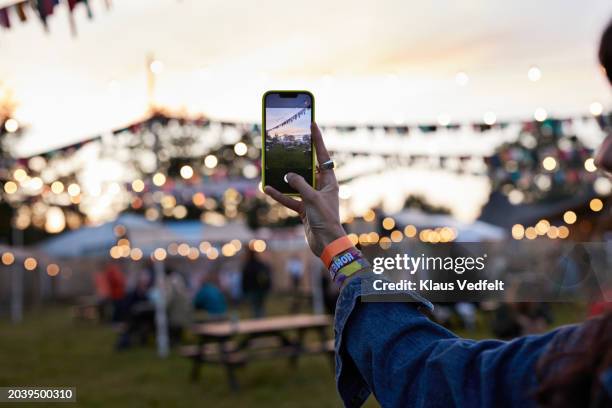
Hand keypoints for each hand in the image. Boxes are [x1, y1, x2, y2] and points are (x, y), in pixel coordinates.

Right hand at [264, 123, 345, 255]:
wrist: (326, 244)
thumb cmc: (326, 219)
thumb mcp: (312, 199)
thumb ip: (300, 185)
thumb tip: (288, 175)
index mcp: (329, 181)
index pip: (323, 156)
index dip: (318, 140)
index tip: (312, 124)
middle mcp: (321, 187)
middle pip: (308, 167)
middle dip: (297, 157)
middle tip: (288, 142)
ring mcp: (311, 198)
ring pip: (295, 183)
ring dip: (284, 178)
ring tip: (272, 166)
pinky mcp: (303, 209)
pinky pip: (289, 199)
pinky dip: (279, 195)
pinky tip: (267, 189)